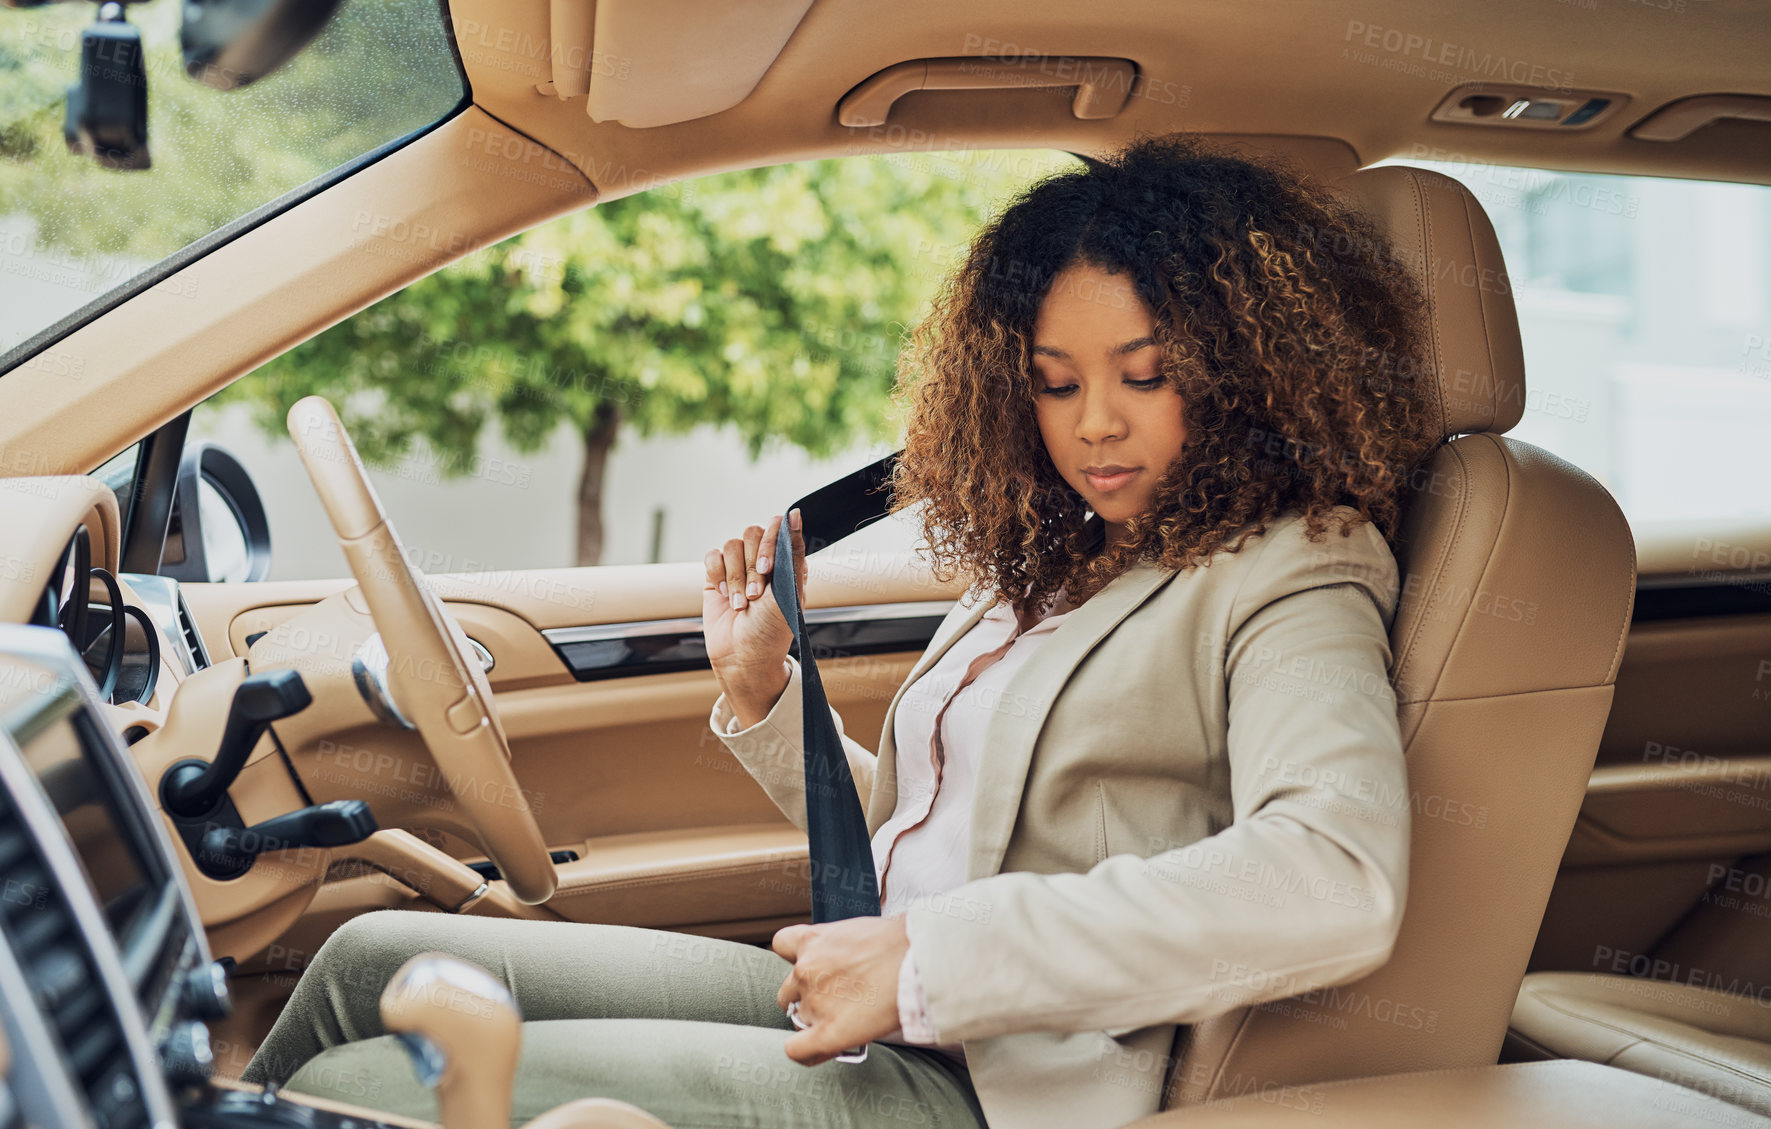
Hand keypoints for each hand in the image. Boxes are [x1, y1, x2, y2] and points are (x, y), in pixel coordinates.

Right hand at [703, 509, 806, 725]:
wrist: (744, 657)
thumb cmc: (772, 630)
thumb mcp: (790, 591)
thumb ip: (792, 551)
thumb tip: (795, 514)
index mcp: (786, 562)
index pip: (777, 529)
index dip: (770, 544)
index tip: (767, 568)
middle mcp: (763, 561)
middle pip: (752, 533)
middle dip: (752, 565)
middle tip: (755, 595)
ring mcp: (738, 568)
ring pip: (731, 545)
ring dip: (735, 577)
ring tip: (740, 603)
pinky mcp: (716, 577)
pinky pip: (712, 555)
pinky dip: (718, 575)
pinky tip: (724, 595)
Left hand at [773, 915, 909, 1066]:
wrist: (920, 958)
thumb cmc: (901, 941)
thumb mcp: (858, 929)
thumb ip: (839, 945)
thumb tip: (848, 961)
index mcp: (813, 940)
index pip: (782, 945)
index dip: (796, 959)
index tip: (811, 967)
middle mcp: (806, 970)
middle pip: (789, 991)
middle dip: (807, 996)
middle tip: (835, 1001)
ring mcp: (815, 1003)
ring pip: (800, 1019)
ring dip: (817, 1020)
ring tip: (845, 1020)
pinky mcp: (828, 1033)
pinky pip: (798, 1050)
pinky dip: (805, 1051)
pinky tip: (819, 1048)